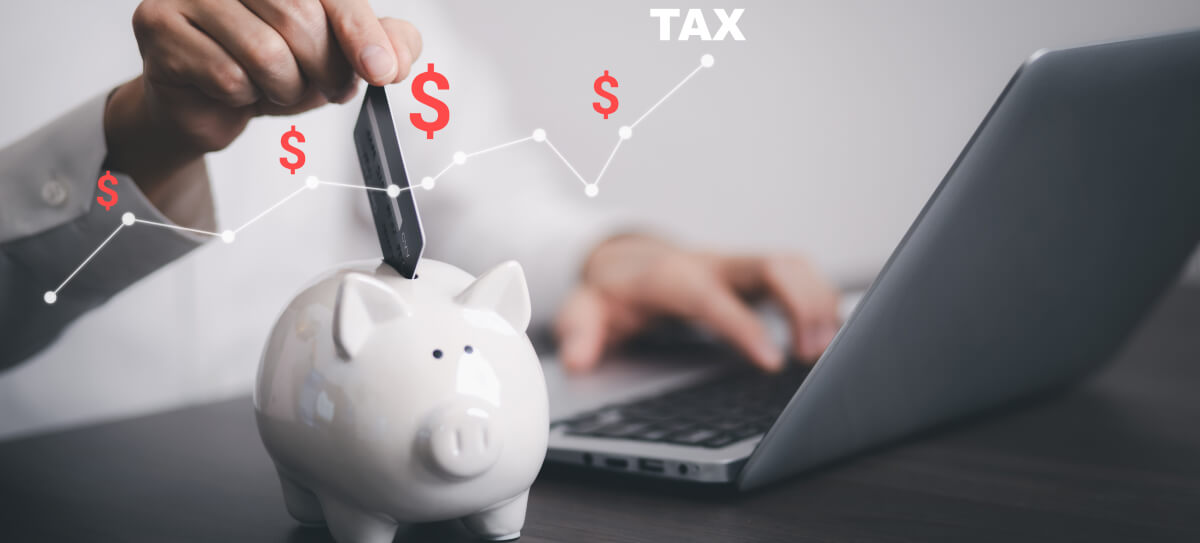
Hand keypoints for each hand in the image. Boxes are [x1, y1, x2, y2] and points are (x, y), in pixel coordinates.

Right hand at [104, 0, 421, 222]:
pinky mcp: (158, 24)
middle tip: (329, 88)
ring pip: (263, 52)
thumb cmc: (272, 67)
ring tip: (278, 88)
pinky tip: (235, 89)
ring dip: (285, 88)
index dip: (359, 30)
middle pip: (298, 17)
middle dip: (324, 68)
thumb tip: (397, 58)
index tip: (381, 71)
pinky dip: (244, 97)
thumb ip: (382, 45)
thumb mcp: (338, 55)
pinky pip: (227, 76)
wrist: (206, 101)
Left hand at [556, 235, 841, 372]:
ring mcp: (738, 266)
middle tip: (814, 355)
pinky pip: (800, 275)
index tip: (773, 362)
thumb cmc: (612, 292)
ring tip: (826, 351)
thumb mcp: (585, 310)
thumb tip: (579, 361)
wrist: (624, 262)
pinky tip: (828, 335)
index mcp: (673, 276)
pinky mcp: (755, 275)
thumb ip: (580, 332)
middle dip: (802, 303)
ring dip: (819, 301)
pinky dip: (820, 300)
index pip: (714, 297)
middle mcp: (712, 263)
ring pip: (793, 265)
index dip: (745, 327)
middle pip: (772, 264)